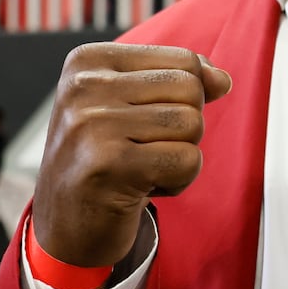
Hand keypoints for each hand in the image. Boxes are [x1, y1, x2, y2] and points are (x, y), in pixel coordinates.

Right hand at [33, 44, 231, 268]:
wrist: (65, 227)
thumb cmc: (103, 161)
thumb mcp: (134, 108)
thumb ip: (179, 83)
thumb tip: (221, 79)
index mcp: (88, 61)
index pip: (183, 60)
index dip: (183, 99)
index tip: (141, 123)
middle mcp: (84, 86)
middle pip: (190, 89)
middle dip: (184, 128)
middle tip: (143, 150)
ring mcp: (92, 124)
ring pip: (192, 124)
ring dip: (179, 156)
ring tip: (140, 168)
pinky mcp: (108, 165)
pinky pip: (187, 161)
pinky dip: (177, 181)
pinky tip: (141, 188)